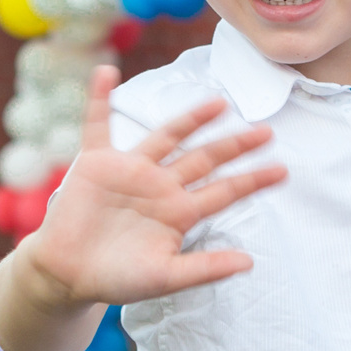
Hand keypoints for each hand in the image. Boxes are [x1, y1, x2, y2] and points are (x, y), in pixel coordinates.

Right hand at [17, 67, 286, 307]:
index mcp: (179, 212)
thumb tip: (250, 262)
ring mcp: (131, 170)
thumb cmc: (117, 279)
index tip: (282, 171)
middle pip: (204, 159)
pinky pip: (98, 124)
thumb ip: (205, 268)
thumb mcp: (166, 277)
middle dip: (234, 146)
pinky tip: (106, 71)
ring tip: (218, 103)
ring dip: (190, 119)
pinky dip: (100, 98)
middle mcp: (160, 185)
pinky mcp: (97, 163)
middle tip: (266, 132)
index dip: (252, 181)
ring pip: (166, 136)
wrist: (68, 275)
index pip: (223, 192)